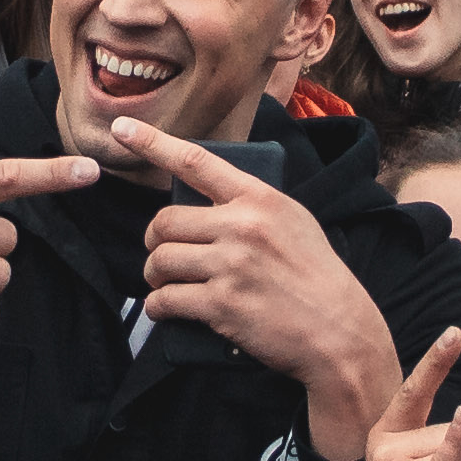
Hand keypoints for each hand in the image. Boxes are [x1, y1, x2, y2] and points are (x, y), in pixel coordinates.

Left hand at [127, 118, 398, 456]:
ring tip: (166, 284)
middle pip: (165, 221)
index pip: (196, 161)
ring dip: (154, 276)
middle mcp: (242, 227)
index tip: (121, 128)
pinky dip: (158, 307)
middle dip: (154, 241)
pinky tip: (164, 310)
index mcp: (260, 199)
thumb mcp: (294, 222)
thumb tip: (207, 202)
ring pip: (160, 261)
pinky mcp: (222, 305)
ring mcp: (231, 266)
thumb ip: (253, 206)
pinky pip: (166, 300)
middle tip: (162, 253)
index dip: (153, 142)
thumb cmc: (317, 276)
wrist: (340, 331)